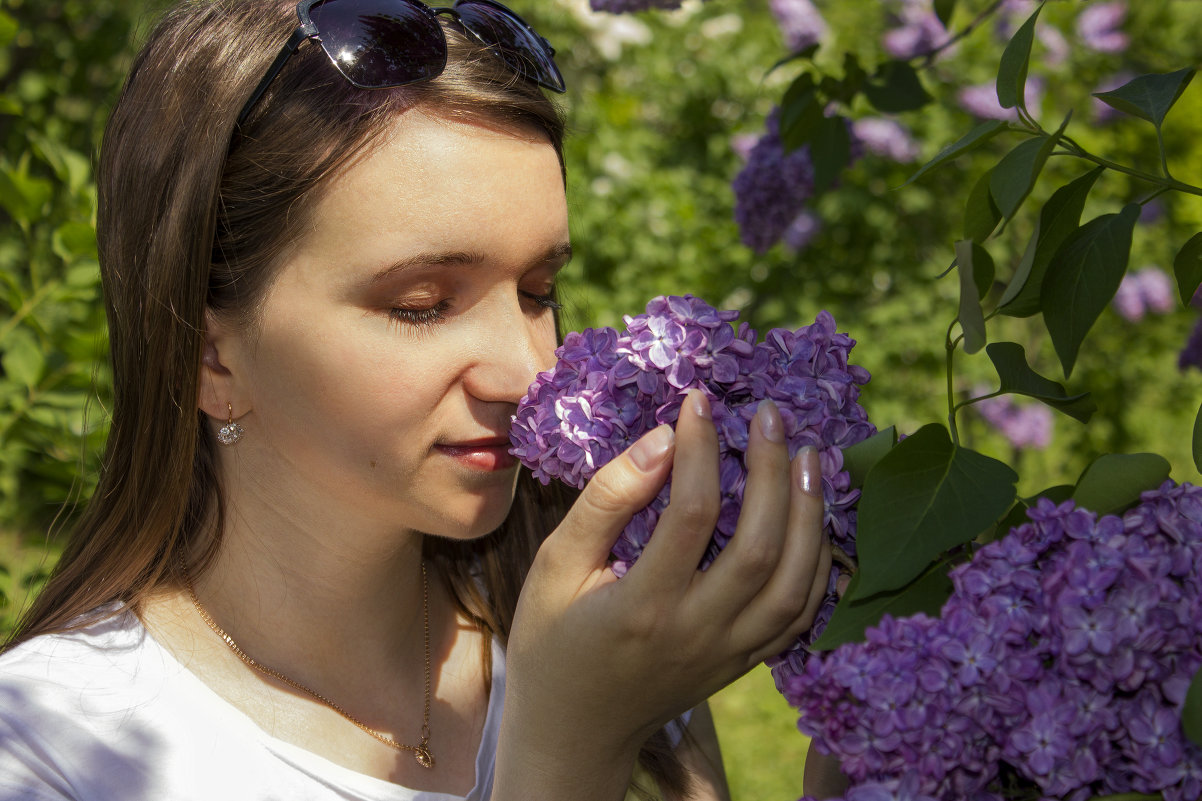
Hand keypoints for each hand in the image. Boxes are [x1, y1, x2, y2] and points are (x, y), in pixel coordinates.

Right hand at [493, 390, 831, 799]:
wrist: (573, 731)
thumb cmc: (553, 640)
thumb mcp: (557, 567)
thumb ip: (606, 503)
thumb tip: (661, 439)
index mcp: (642, 607)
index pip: (692, 515)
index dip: (701, 449)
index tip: (697, 403)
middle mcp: (696, 633)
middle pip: (760, 547)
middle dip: (772, 472)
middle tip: (770, 415)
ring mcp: (728, 655)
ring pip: (796, 584)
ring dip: (811, 516)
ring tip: (810, 457)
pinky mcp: (744, 664)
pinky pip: (801, 615)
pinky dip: (818, 565)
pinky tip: (814, 519)